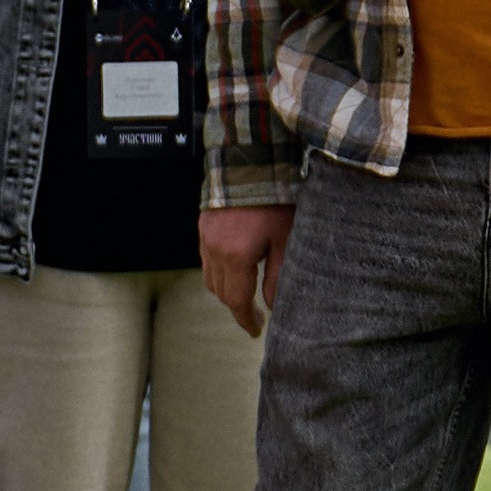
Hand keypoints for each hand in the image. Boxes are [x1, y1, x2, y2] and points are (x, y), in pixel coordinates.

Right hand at [200, 203, 295, 335]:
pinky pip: (206, 256)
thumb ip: (280, 276)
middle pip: (220, 291)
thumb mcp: (287, 239)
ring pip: (210, 275)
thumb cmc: (276, 197)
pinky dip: (219, 268)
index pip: (236, 301)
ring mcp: (205, 235)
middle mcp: (214, 248)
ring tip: (246, 291)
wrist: (253, 159)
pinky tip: (236, 264)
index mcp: (235, 256)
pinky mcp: (204, 222)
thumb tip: (273, 307)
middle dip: (237, 305)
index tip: (256, 331)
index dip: (246, 319)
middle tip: (256, 314)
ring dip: (226, 288)